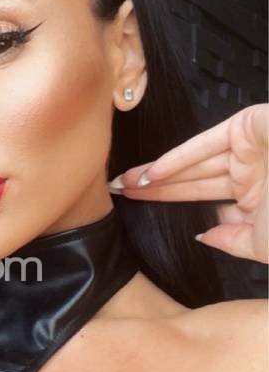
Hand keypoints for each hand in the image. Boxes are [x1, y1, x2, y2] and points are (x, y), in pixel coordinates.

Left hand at [108, 103, 267, 263]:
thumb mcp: (264, 244)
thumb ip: (235, 241)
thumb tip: (205, 236)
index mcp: (258, 199)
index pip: (207, 201)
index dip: (171, 203)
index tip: (138, 211)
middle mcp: (252, 174)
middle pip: (193, 181)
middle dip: (154, 188)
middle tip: (118, 193)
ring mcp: (251, 150)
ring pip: (195, 164)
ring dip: (157, 174)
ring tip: (123, 184)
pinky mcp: (250, 127)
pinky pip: (207, 144)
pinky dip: (178, 159)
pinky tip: (149, 173)